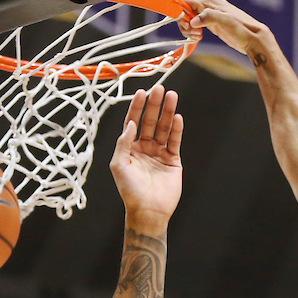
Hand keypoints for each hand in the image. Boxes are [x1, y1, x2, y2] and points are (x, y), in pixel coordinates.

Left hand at [110, 85, 182, 229]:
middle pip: (151, 121)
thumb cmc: (129, 190)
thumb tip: (130, 123)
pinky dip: (177, 130)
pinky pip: (175, 141)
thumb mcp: (119, 165)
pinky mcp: (173, 160)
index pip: (133, 122)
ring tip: (172, 96)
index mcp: (130, 148)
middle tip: (160, 88)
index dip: (137, 107)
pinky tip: (178, 117)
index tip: (142, 92)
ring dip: (168, 112)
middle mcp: (145, 148)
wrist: (148, 210)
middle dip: (155, 105)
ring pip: (165, 128)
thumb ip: (123, 143)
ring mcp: (160, 153)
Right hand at [178, 0, 271, 57]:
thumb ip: (208, 17)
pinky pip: (194, 25)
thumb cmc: (242, 29)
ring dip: (188, 29)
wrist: (252, 38)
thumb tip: (193, 21)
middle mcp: (206, 5)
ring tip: (198, 36)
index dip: (179, 13)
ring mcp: (208, 14)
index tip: (185, 25)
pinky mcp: (209, 23)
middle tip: (194, 33)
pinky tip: (200, 37)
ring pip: (187, 19)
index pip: (183, 1)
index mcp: (208, 1)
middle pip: (183, 11)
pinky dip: (192, 32)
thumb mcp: (225, 22)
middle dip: (184, 24)